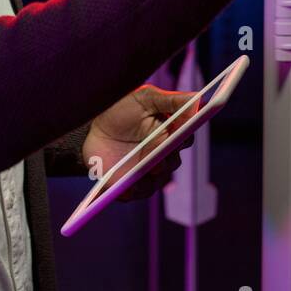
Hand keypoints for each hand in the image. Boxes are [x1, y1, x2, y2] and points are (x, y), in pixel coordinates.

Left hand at [82, 85, 198, 201]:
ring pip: (159, 179)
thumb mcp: (145, 98)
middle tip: (158, 157)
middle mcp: (163, 153)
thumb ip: (171, 100)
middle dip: (166, 159)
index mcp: (170, 132)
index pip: (185, 138)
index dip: (184, 137)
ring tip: (140, 175)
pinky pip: (139, 192)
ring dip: (151, 178)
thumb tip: (198, 100)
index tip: (179, 135)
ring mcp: (149, 169)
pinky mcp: (133, 182)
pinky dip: (134, 191)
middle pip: (173, 161)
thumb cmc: (121, 108)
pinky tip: (126, 188)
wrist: (92, 127)